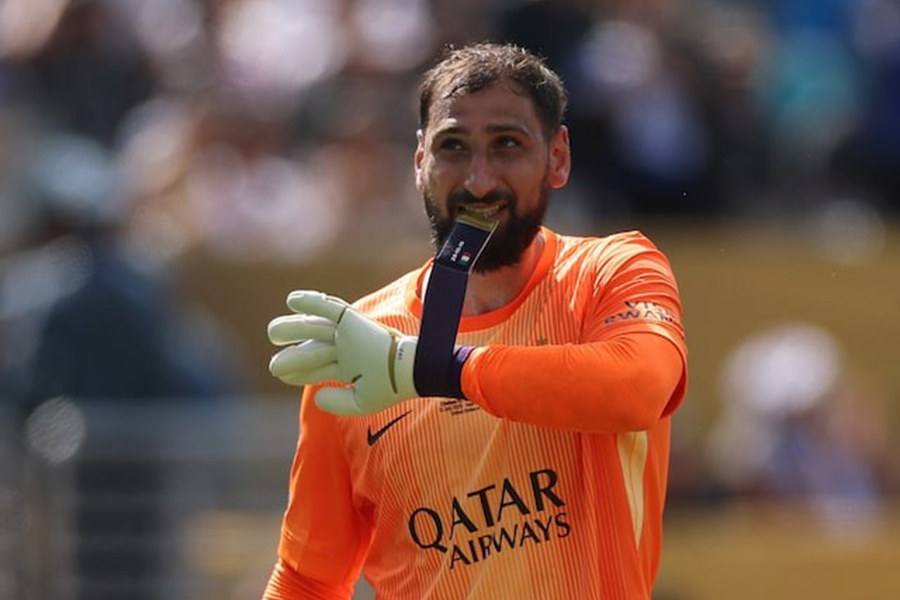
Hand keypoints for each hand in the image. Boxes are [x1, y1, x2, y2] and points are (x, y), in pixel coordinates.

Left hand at [268, 291, 418, 414]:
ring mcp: (348, 334)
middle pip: (313, 348)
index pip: (318, 368)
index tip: (280, 374)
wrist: (409, 371)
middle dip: (294, 355)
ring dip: (294, 329)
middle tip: (274, 366)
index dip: (298, 372)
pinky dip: (311, 302)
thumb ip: (338, 403)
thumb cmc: (392, 386)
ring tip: (273, 333)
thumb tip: (316, 395)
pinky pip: (329, 308)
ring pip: (315, 329)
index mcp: (349, 366)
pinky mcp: (352, 320)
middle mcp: (345, 348)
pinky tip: (292, 301)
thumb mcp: (362, 402)